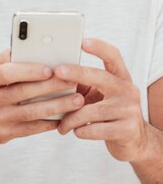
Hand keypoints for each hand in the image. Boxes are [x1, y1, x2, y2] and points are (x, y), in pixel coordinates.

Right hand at [0, 50, 84, 146]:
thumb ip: (4, 62)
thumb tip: (27, 47)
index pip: (6, 73)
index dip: (29, 71)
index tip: (51, 68)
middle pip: (22, 92)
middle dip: (51, 87)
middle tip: (73, 81)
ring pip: (30, 112)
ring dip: (56, 106)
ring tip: (77, 100)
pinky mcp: (3, 134)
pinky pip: (30, 128)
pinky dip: (49, 122)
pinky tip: (64, 117)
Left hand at [55, 38, 146, 161]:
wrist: (133, 141)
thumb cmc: (106, 113)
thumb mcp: (99, 95)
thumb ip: (83, 84)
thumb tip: (50, 74)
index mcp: (120, 78)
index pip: (113, 57)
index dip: (99, 47)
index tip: (82, 41)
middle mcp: (128, 90)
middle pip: (100, 77)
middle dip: (76, 72)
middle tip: (57, 71)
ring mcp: (129, 110)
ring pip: (90, 110)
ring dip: (70, 118)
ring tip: (61, 124)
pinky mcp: (127, 130)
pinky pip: (93, 129)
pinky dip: (80, 131)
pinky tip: (76, 131)